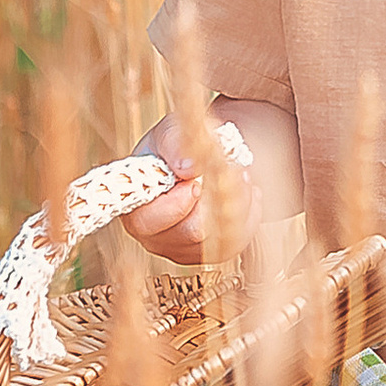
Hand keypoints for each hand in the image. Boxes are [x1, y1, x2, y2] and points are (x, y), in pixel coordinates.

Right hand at [121, 103, 302, 263]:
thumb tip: (187, 167)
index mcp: (136, 209)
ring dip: (238, 201)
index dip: (174, 205)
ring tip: (242, 173)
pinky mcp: (215, 251)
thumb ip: (173, 144)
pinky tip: (247, 189)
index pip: (146, 221)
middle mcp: (156, 237)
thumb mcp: (169, 133)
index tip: (195, 182)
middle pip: (192, 233)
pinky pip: (240, 238)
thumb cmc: (175, 146)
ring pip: (221, 237)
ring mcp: (186, 249)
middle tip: (232, 169)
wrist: (199, 156)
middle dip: (217, 199)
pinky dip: (250, 211)